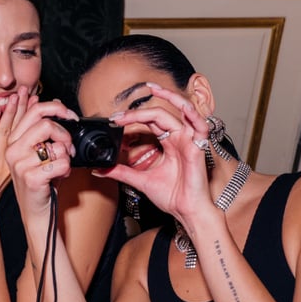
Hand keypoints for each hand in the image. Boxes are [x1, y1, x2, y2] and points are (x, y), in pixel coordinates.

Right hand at [5, 98, 78, 221]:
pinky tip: (60, 176)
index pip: (35, 111)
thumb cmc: (41, 182)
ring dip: (66, 157)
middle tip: (68, 148)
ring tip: (61, 167)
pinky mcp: (31, 178)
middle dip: (65, 135)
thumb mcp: (40, 153)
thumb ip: (45, 131)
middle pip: (46, 124)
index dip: (57, 108)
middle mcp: (13, 150)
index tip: (71, 116)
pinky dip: (67, 170)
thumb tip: (59, 106)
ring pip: (56, 146)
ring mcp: (20, 164)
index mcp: (14, 140)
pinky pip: (62, 163)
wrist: (36, 213)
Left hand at [99, 83, 214, 225]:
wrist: (187, 213)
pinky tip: (183, 108)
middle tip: (118, 116)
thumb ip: (121, 172)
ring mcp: (190, 141)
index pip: (151, 120)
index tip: (114, 121)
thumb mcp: (140, 180)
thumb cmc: (172, 196)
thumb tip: (100, 169)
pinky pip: (200, 126)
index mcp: (169, 142)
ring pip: (182, 110)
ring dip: (168, 97)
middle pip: (161, 113)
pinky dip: (193, 114)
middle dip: (138, 111)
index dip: (133, 117)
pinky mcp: (199, 148)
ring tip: (152, 88)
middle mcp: (180, 138)